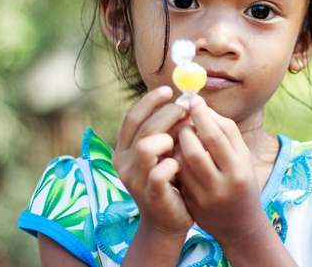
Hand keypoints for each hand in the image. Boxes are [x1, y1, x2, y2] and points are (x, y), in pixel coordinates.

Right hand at [112, 86, 193, 235]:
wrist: (167, 220)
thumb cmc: (168, 180)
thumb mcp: (163, 152)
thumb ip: (166, 131)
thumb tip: (182, 102)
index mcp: (124, 149)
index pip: (132, 117)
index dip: (149, 101)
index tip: (169, 90)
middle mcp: (124, 163)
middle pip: (145, 127)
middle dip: (169, 114)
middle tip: (187, 111)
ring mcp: (135, 180)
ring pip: (147, 146)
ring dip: (169, 137)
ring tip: (183, 140)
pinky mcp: (150, 195)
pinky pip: (160, 171)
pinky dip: (174, 163)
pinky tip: (182, 164)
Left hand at [175, 96, 268, 244]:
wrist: (239, 224)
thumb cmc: (242, 181)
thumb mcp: (243, 157)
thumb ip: (227, 131)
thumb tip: (204, 108)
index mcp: (238, 170)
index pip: (215, 137)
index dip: (201, 115)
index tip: (193, 100)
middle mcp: (220, 185)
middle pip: (193, 150)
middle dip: (185, 130)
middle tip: (185, 120)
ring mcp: (202, 197)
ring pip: (180, 162)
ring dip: (177, 143)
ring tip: (182, 134)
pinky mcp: (189, 203)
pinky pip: (176, 174)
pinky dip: (174, 158)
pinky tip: (178, 151)